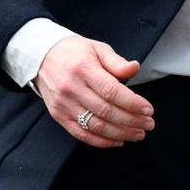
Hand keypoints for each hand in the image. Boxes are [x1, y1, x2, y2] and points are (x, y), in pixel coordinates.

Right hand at [34, 36, 154, 148]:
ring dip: (120, 134)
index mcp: (84, 69)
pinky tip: (118, 141)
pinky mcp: (58, 116)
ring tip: (138, 134)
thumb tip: (135, 68)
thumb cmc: (75, 52)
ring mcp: (63, 105)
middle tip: (149, 124)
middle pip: (105, 111)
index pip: (112, 91)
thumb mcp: (98, 48)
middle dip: (131, 121)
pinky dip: (101, 141)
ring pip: (95, 126)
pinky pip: (81, 134)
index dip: (132, 103)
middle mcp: (72, 89)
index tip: (149, 110)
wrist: (41, 57)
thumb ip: (117, 61)